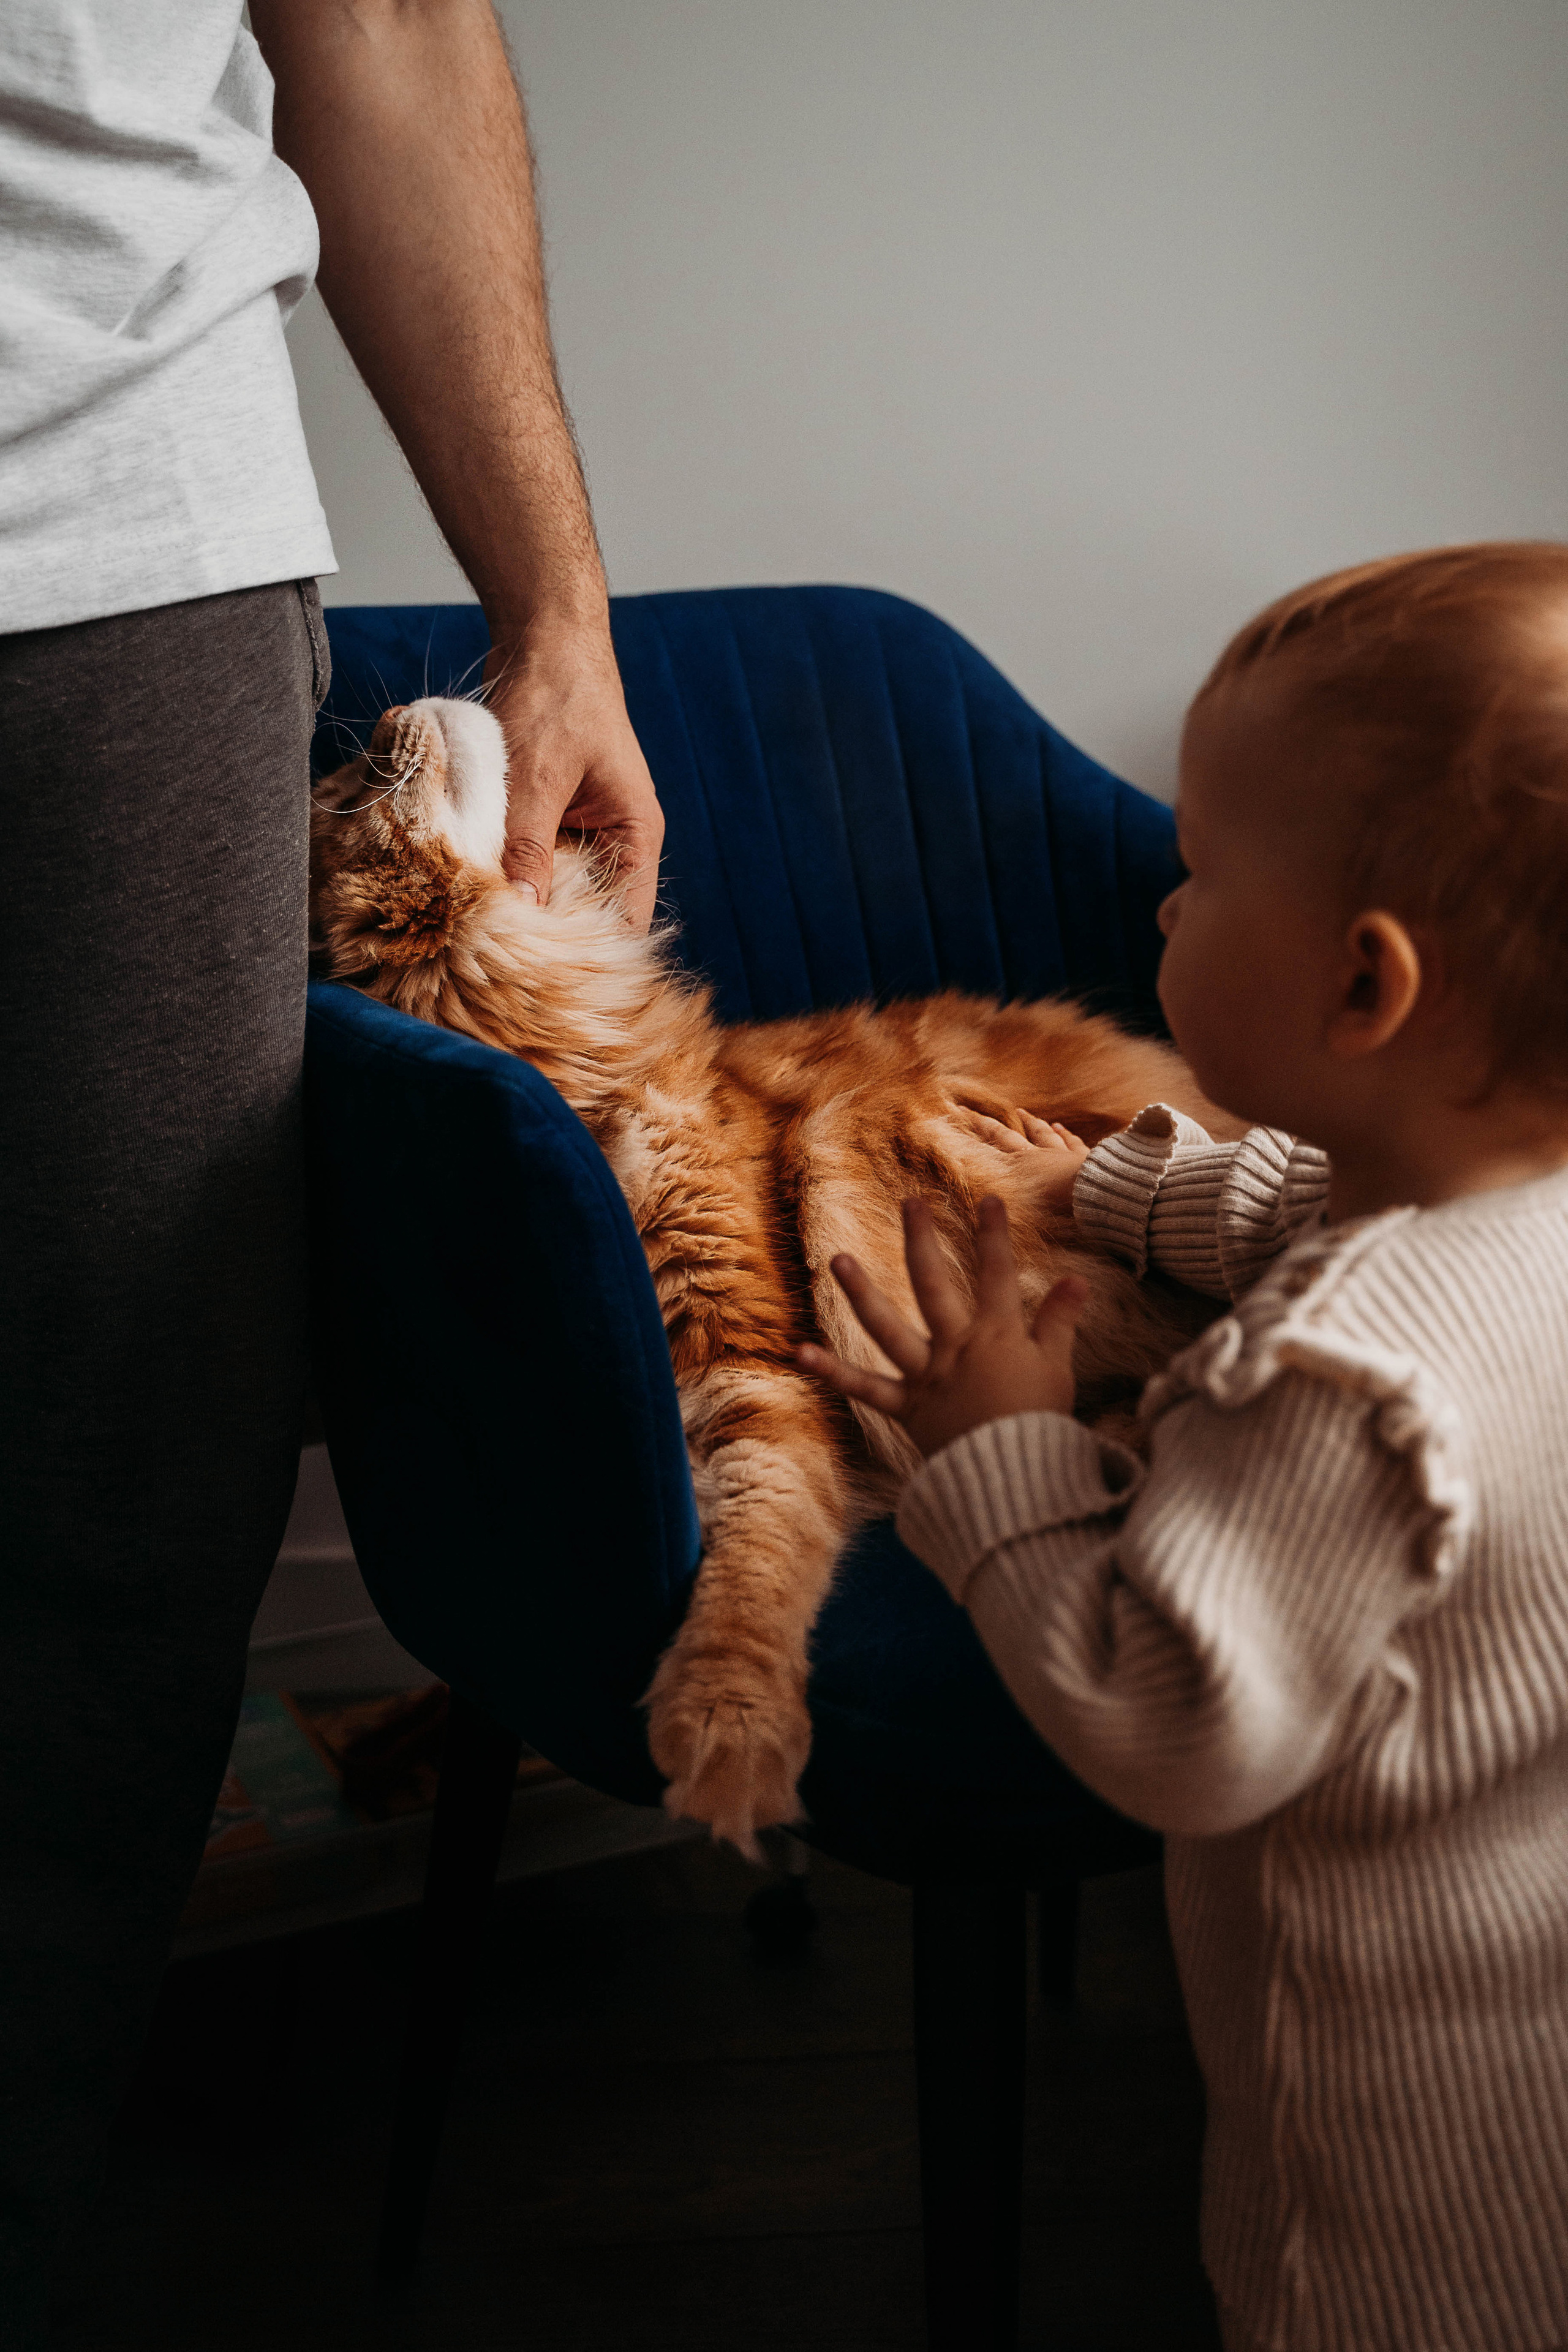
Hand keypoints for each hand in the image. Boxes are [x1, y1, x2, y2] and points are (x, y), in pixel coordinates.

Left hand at [484, 619, 664, 932]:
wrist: (544, 637)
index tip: (545, 981)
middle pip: (586, 911)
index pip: (627, 921)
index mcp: (635, 835)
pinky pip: (528, 859)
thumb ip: (527, 846)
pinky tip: (471, 886)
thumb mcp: (537, 777)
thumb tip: (518, 914)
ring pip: (551, 888)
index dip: (590, 954)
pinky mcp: (549, 817)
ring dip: (519, 901)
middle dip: (546, 935)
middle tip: (497, 962)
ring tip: (478, 931)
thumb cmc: (556, 698)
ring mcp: (581, 830)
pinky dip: (504, 870)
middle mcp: (614, 840)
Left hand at [798, 1195, 1088, 1458]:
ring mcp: (926, 1375)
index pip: (996, 1274)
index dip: (994, 1235)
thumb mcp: (1058, 1368)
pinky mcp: (907, 1407)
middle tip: (910, 1202)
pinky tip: (802, 1351)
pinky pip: (864, 1388)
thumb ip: (1060, 1322)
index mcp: (996, 1335)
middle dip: (922, 1239)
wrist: (1014, 1480)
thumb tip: (1076, 1280)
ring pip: (887, 1327)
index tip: (989, 1199)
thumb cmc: (1040, 1424)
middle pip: (934, 1284)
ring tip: (837, 1260)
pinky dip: (833, 1372)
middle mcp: (955, 1347)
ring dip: (861, 1292)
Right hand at [956, 1106, 1090, 1202]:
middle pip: (1007, 1136)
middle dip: (986, 1124)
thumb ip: (1000, 1208)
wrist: (1095, 1197)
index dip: (969, 1132)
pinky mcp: (1082, 1159)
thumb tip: (980, 1204)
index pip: (987, 1148)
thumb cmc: (1057, 1211)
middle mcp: (1035, 1158)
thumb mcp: (1021, 1210)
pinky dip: (1065, 1134)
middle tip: (971, 1110)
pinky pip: (1072, 1142)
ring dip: (1029, 1123)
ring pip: (1041, 1134)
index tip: (954, 1114)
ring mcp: (1060, 1155)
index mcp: (1017, 1170)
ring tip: (1021, 1111)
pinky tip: (1060, 1126)